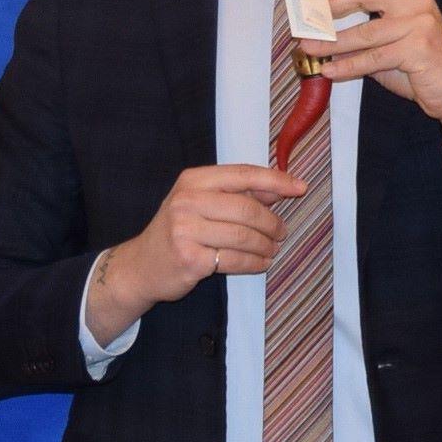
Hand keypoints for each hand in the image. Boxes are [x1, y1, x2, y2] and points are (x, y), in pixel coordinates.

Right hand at [85, 164, 305, 345]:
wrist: (141, 266)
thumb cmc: (179, 230)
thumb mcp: (202, 203)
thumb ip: (239, 193)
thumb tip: (280, 188)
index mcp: (193, 180)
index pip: (243, 174)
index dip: (276, 181)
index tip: (300, 187)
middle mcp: (187, 201)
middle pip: (247, 209)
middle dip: (272, 222)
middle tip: (282, 233)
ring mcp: (185, 231)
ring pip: (243, 236)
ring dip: (266, 245)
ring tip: (272, 250)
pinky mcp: (189, 259)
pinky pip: (234, 260)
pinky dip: (254, 263)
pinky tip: (260, 263)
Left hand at [303, 0, 441, 160]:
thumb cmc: (423, 72)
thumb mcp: (391, 49)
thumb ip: (364, 38)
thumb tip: (322, 35)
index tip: (306, 4)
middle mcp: (416, 1)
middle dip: (327, 8)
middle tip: (301, 20)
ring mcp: (420, 22)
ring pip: (365, 32)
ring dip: (331, 42)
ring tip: (308, 49)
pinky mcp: (419, 47)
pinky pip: (374, 57)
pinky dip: (349, 65)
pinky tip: (330, 70)